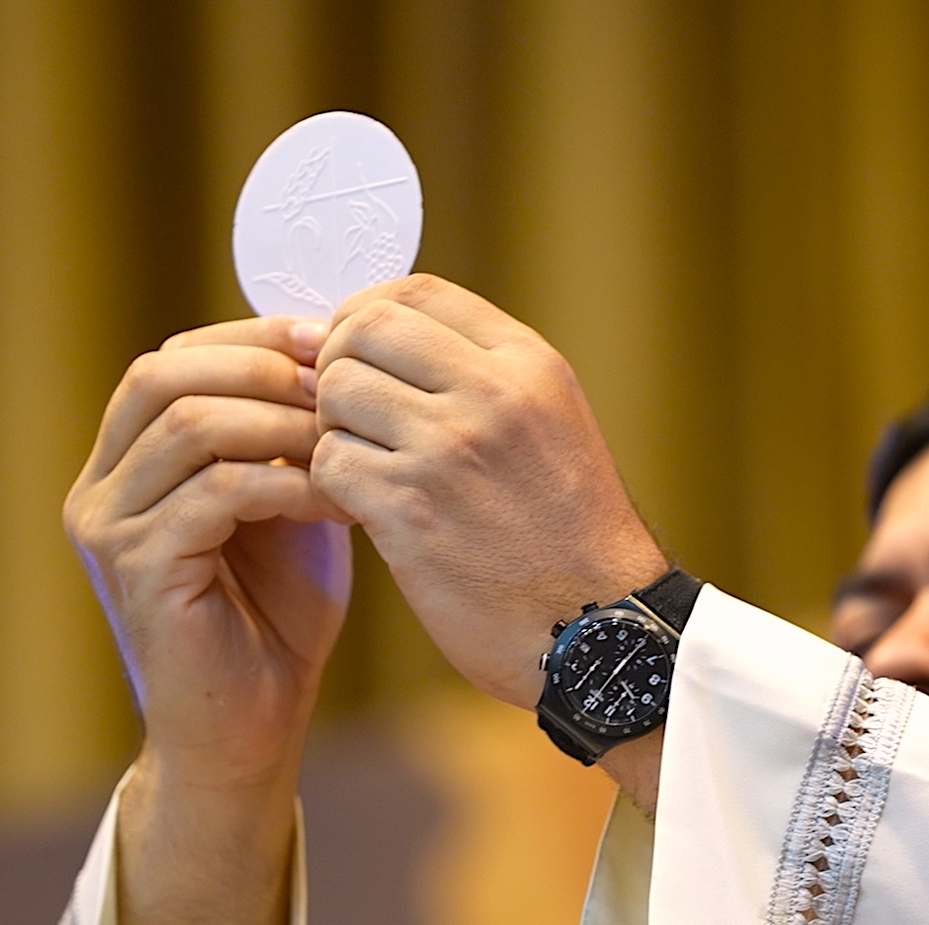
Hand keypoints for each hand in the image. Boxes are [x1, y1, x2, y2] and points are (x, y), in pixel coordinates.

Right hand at [65, 316, 348, 791]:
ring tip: (345, 443)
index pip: (170, 360)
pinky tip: (335, 503)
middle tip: (340, 386)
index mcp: (126, 463)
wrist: (253, 727)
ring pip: (189, 426)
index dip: (249, 338)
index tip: (330, 338)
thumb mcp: (283, 502)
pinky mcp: (138, 570)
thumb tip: (328, 350)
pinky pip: (213, 493)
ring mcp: (110, 529)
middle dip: (261, 368)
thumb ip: (283, 435)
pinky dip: (284, 485)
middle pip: (163, 376)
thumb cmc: (275, 615)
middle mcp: (101, 489)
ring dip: (281, 425)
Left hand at [308, 274, 666, 708]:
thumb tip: (372, 335)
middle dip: (336, 368)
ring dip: (333, 432)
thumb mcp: (550, 426)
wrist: (600, 631)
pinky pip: (328, 464)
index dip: (365, 310)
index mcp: (529, 365)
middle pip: (362, 331)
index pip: (417, 290)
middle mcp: (491, 394)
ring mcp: (448, 450)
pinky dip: (332, 487)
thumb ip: (479, 377)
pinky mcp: (410, 511)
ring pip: (335, 394)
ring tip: (366, 468)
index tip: (355, 350)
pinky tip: (365, 511)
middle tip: (348, 416)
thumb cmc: (569, 536)